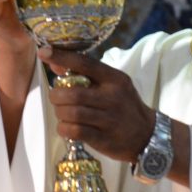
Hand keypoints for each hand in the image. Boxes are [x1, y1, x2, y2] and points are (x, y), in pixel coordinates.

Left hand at [39, 47, 155, 163]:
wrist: (148, 134)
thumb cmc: (124, 105)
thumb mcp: (112, 84)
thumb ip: (86, 74)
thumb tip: (55, 63)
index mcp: (115, 79)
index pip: (85, 63)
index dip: (62, 57)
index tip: (44, 52)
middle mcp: (113, 97)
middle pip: (73, 93)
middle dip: (57, 95)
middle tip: (56, 98)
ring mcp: (110, 119)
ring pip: (72, 113)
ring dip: (60, 112)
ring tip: (62, 113)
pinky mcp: (105, 139)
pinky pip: (76, 131)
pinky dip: (64, 128)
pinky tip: (66, 127)